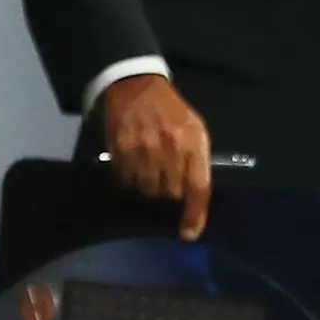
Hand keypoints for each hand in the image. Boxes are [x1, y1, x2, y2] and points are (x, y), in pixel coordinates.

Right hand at [99, 70, 211, 238]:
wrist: (136, 85)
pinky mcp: (120, 149)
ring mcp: (143, 149)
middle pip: (170, 194)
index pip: (198, 187)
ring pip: (146, 190)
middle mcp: (169, 148)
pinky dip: (130, 179)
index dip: (194, 214)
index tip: (189, 233)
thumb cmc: (171, 111)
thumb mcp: (194, 129)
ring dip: (148, 186)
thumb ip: (197, 160)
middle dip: (169, 191)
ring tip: (148, 169)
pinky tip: (133, 163)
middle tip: (166, 176)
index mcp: (193, 143)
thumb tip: (193, 195)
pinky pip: (126, 180)